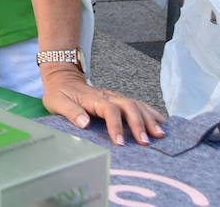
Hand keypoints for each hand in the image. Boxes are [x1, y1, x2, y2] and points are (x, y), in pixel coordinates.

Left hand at [41, 65, 165, 145]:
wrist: (62, 77)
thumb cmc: (60, 92)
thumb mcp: (57, 102)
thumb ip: (70, 112)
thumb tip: (84, 122)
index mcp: (93, 98)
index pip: (109, 110)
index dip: (115, 126)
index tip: (120, 142)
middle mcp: (108, 96)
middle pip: (128, 106)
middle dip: (139, 124)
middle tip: (145, 142)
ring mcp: (115, 97)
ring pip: (137, 105)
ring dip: (149, 119)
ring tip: (160, 134)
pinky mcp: (119, 100)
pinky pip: (138, 104)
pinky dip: (151, 112)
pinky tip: (162, 122)